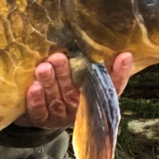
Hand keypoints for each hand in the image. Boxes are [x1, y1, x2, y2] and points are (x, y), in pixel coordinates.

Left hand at [17, 52, 133, 128]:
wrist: (38, 110)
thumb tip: (109, 39)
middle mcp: (80, 109)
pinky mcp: (43, 120)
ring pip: (57, 100)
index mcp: (95, 97)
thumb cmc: (65, 84)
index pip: (113, 87)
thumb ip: (91, 61)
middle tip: (57, 57)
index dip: (120, 73)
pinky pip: (41, 112)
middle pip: (76, 92)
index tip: (124, 56)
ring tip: (43, 68)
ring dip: (50, 84)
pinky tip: (34, 87)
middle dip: (66, 75)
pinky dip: (37, 100)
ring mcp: (61, 116)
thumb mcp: (80, 73)